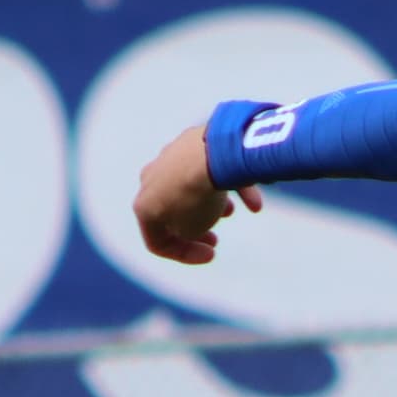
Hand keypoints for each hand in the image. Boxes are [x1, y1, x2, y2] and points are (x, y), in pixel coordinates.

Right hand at [134, 123, 261, 265]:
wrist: (209, 155)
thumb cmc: (196, 198)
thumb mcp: (191, 229)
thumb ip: (187, 231)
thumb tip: (194, 220)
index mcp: (144, 205)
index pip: (157, 241)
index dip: (184, 254)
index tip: (211, 254)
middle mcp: (150, 179)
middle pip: (172, 210)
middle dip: (195, 227)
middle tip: (214, 239)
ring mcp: (170, 158)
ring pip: (191, 186)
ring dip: (210, 202)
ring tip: (229, 211)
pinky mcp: (192, 142)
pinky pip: (209, 168)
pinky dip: (228, 184)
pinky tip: (253, 201)